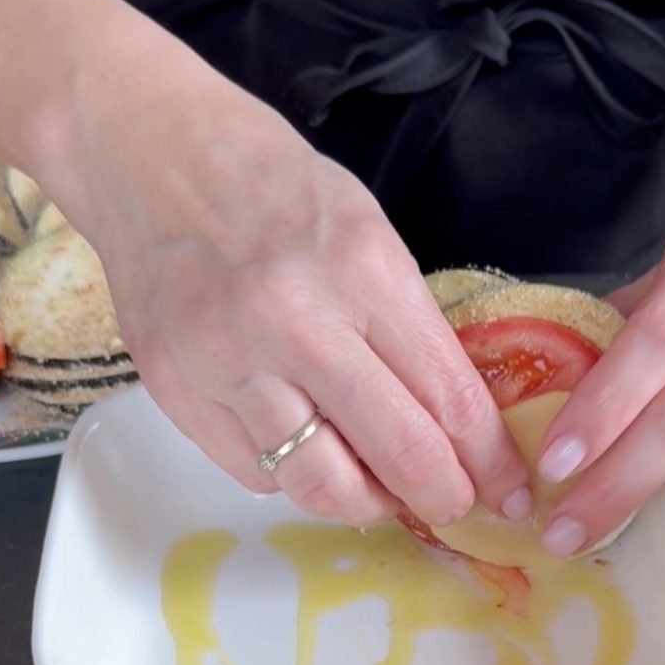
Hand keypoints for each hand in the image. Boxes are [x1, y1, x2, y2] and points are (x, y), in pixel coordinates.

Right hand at [44, 56, 529, 527]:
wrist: (155, 158)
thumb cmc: (277, 190)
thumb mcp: (371, 238)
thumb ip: (409, 330)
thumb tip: (451, 422)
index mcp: (364, 273)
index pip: (450, 398)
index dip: (491, 462)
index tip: (509, 490)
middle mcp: (297, 324)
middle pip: (397, 454)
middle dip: (444, 497)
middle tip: (454, 503)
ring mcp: (228, 363)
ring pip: (319, 485)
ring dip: (368, 505)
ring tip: (382, 491)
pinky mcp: (176, 392)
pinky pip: (256, 473)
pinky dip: (295, 474)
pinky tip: (309, 449)